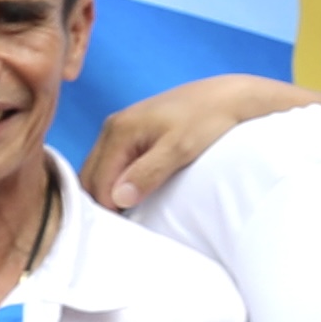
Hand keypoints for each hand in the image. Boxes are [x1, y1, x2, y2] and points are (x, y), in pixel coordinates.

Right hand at [83, 72, 313, 211]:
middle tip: (128, 221)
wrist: (228, 97)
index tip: (127, 225)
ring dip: (110, 190)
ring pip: (101, 169)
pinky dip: (119, 179)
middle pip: (92, 175)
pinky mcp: (133, 131)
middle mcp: (113, 127)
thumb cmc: (208, 120)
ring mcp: (121, 128)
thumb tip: (117, 199)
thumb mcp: (180, 149)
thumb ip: (147, 173)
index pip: (98, 181)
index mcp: (119, 131)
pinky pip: (114, 161)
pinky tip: (135, 191)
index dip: (109, 207)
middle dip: (104, 200)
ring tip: (132, 209)